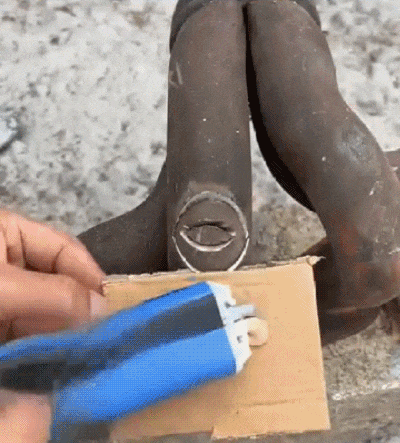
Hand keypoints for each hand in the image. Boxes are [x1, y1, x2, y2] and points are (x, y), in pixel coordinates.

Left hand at [0, 210, 106, 441]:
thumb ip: (52, 294)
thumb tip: (104, 309)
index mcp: (10, 235)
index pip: (65, 250)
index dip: (91, 275)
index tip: (114, 306)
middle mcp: (12, 263)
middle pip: (60, 281)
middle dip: (81, 307)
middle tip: (106, 335)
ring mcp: (6, 296)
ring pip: (47, 310)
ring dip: (66, 330)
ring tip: (90, 350)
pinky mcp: (1, 325)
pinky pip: (30, 333)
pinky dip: (46, 346)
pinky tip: (63, 359)